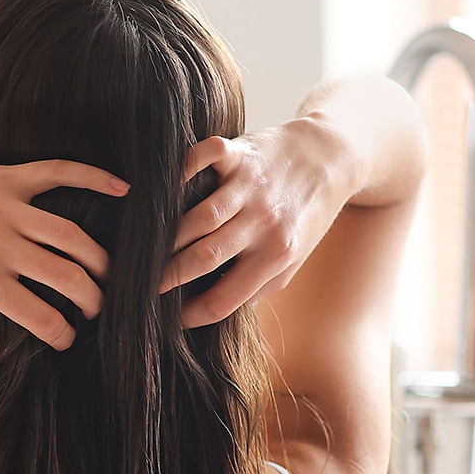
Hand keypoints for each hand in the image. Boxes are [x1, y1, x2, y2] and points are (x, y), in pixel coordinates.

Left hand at [0, 156, 129, 358]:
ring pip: (72, 235)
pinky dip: (93, 177)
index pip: (42, 317)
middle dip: (93, 300)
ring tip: (107, 274)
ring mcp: (5, 207)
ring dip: (99, 259)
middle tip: (97, 310)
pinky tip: (123, 188)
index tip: (67, 340)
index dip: (62, 336)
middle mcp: (0, 244)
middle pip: (68, 278)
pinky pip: (58, 173)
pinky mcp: (4, 177)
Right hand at [160, 119, 355, 327]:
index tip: (169, 320)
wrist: (331, 157)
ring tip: (146, 251)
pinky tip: (161, 192)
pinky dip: (180, 172)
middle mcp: (264, 223)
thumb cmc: (304, 216)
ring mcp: (251, 187)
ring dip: (166, 237)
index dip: (191, 316)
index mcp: (276, 257)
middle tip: (143, 286)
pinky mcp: (241, 153)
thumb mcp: (291, 262)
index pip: (224, 299)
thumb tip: (208, 308)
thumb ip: (255, 285)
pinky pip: (203, 160)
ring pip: (198, 218)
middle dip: (167, 277)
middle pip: (205, 259)